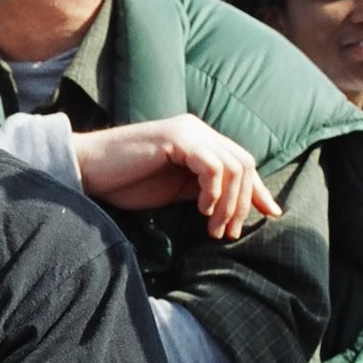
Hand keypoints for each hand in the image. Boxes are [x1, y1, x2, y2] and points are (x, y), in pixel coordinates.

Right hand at [73, 115, 281, 238]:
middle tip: (226, 233)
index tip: (272, 215)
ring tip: (211, 227)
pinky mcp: (176, 138)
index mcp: (200, 140)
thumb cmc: (127, 182)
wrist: (90, 170)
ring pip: (233, 166)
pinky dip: (212, 192)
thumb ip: (207, 192)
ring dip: (228, 204)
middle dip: (243, 203)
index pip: (243, 162)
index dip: (258, 190)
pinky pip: (212, 166)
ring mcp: (188, 131)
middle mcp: (198, 129)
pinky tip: (199, 209)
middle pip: (245, 164)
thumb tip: (238, 209)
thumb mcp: (176, 190)